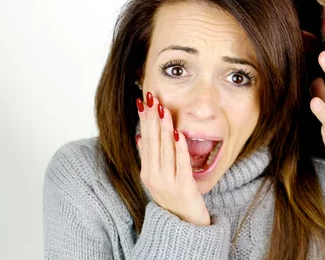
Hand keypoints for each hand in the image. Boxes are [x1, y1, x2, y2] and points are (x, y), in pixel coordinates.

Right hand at [136, 92, 210, 225]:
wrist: (184, 227)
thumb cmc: (173, 199)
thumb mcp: (157, 179)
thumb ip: (150, 159)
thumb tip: (140, 138)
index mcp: (147, 173)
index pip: (144, 141)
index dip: (144, 120)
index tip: (142, 101)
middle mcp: (154, 177)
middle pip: (152, 142)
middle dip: (152, 118)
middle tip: (151, 97)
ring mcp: (168, 183)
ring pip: (165, 150)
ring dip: (164, 128)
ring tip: (163, 109)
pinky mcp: (184, 188)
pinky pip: (181, 164)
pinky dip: (180, 148)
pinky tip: (179, 133)